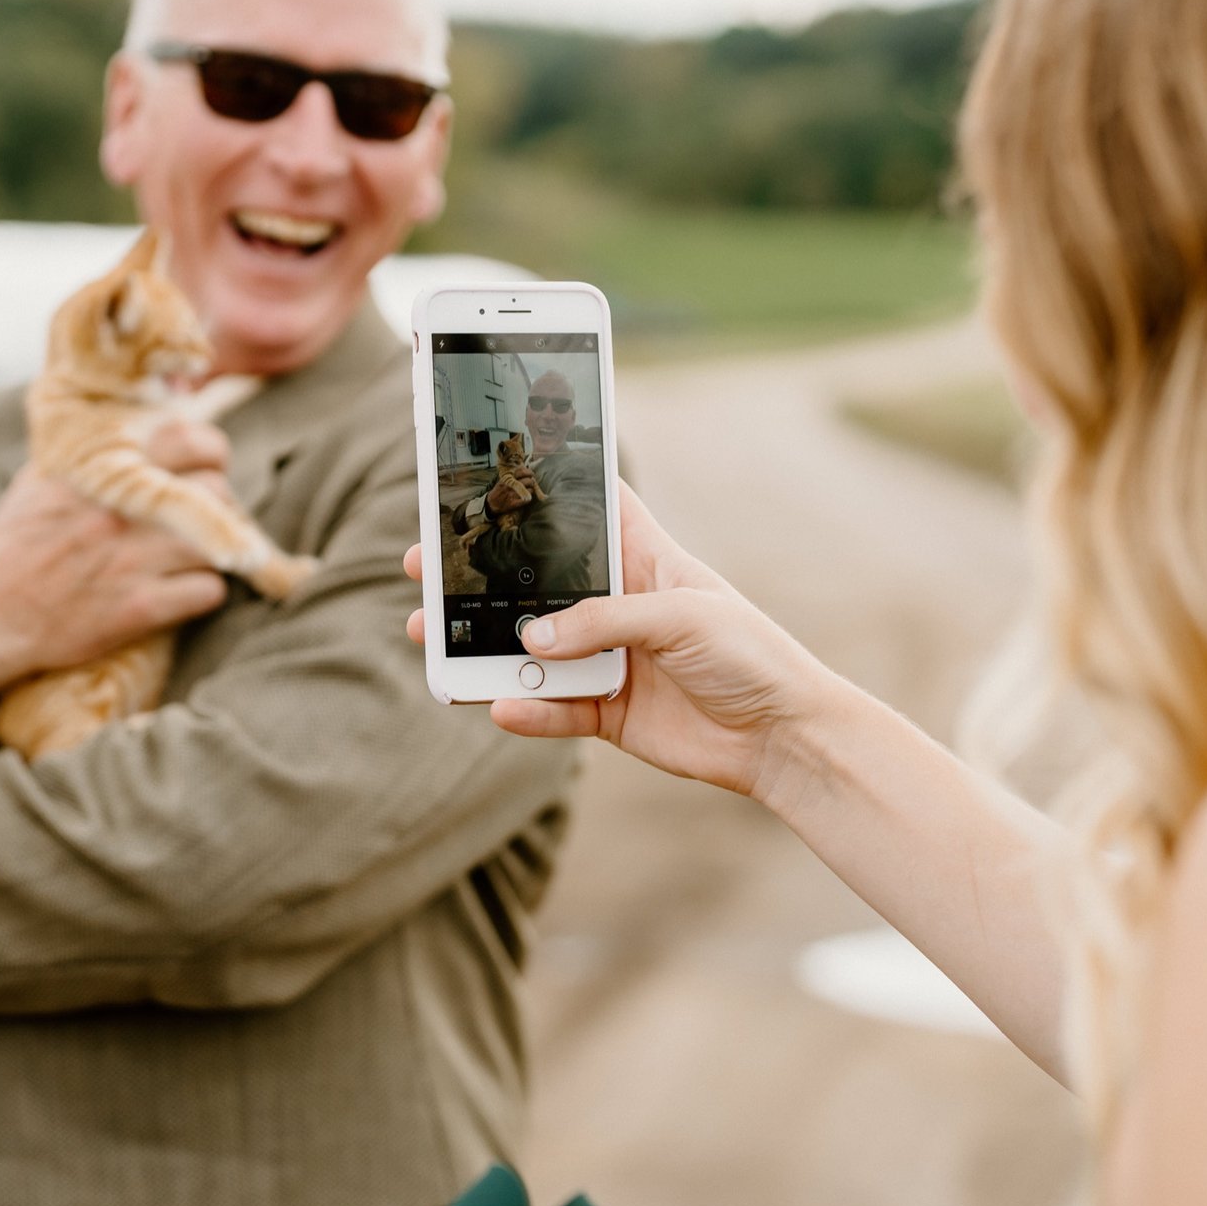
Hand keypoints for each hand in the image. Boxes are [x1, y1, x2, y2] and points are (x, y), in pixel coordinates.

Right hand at [0, 419, 235, 695]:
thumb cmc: (14, 544)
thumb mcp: (44, 478)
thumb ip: (93, 453)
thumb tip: (142, 424)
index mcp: (98, 468)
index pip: (189, 438)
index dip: (208, 453)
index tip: (202, 468)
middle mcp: (120, 508)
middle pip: (216, 489)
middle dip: (222, 503)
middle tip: (210, 518)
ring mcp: (132, 558)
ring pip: (221, 539)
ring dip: (220, 549)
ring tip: (200, 555)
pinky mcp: (139, 608)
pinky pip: (208, 591)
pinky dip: (204, 592)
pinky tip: (183, 593)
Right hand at [405, 483, 859, 799]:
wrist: (782, 735)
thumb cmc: (750, 653)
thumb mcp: (682, 617)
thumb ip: (604, 621)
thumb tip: (533, 639)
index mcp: (643, 560)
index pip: (589, 509)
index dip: (545, 488)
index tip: (489, 471)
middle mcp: (617, 605)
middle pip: (535, 581)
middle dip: (480, 573)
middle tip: (424, 563)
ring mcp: (607, 658)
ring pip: (528, 647)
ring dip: (480, 643)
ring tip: (428, 634)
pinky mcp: (605, 711)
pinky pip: (551, 707)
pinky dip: (524, 708)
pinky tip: (497, 704)